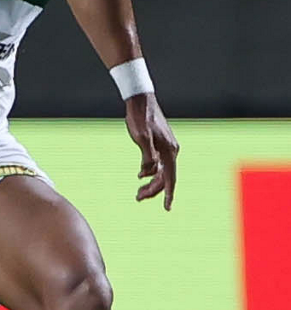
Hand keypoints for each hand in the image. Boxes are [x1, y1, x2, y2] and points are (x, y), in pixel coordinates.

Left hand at [125, 94, 178, 209]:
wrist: (140, 101)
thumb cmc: (140, 118)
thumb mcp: (141, 138)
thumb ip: (147, 157)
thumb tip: (149, 173)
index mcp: (169, 151)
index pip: (170, 178)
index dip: (168, 194)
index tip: (167, 208)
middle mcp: (171, 151)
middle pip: (165, 177)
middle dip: (154, 190)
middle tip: (138, 198)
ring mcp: (166, 148)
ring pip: (161, 171)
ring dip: (151, 183)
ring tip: (138, 192)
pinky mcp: (160, 144)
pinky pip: (158, 164)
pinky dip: (150, 172)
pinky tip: (141, 176)